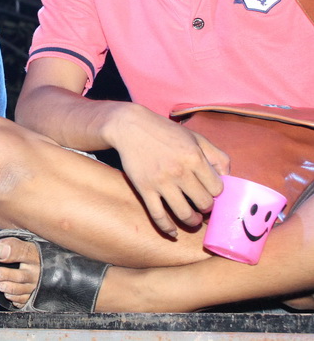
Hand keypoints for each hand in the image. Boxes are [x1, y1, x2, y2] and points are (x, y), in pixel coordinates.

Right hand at [109, 106, 228, 236]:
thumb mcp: (196, 137)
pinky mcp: (144, 189)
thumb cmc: (166, 132)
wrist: (130, 127)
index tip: (211, 194)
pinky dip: (168, 228)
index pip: (217, 189)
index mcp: (194, 157)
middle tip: (203, 207)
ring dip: (192, 221)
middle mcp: (180, 171)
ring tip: (193, 219)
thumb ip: (217, 157)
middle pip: (204, 203)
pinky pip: (158, 215)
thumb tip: (229, 179)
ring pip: (185, 214)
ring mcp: (161, 182)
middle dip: (207, 208)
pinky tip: (173, 232)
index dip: (217, 194)